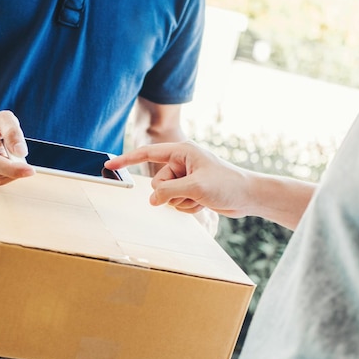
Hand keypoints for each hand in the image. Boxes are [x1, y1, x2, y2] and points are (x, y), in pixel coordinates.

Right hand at [0, 110, 34, 185]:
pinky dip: (9, 172)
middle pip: (0, 171)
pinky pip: (3, 180)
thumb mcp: (3, 118)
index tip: (31, 171)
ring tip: (5, 151)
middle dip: (16, 164)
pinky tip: (4, 159)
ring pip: (4, 177)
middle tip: (17, 150)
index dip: (12, 169)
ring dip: (12, 167)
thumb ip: (12, 132)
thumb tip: (21, 152)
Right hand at [105, 141, 251, 217]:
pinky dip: (188, 206)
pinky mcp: (190, 190)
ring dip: (182, 201)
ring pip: (166, 196)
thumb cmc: (227, 184)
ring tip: (201, 198)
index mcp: (182, 152)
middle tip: (191, 193)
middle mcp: (182, 162)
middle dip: (171, 193)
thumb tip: (152, 200)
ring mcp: (186, 177)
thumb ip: (168, 192)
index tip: (110, 164)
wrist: (248, 196)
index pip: (148, 154)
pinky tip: (204, 203)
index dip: (127, 159)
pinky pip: (177, 203)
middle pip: (157, 182)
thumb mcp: (194, 187)